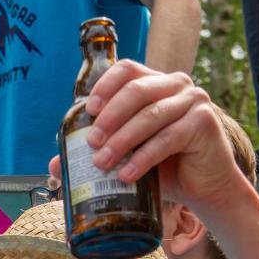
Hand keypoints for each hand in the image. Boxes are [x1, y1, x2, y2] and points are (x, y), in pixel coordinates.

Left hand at [78, 61, 245, 213]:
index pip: (127, 70)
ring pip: (149, 116)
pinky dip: (144, 158)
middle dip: (109, 118)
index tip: (88, 112)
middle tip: (92, 144)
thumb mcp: (128, 155)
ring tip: (103, 164)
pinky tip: (127, 175)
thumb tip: (55, 165)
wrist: (203, 188)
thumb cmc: (165, 167)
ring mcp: (194, 100)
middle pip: (135, 91)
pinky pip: (167, 138)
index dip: (105, 86)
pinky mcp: (204, 122)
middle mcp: (176, 85)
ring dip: (122, 141)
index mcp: (156, 84)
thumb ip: (98, 152)